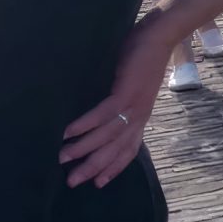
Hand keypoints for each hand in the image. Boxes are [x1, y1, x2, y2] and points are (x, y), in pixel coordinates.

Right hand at [62, 16, 168, 187]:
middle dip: (94, 166)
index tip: (98, 184)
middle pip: (115, 149)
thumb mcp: (131, 88)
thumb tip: (93, 116)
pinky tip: (68, 132)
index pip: (128, 149)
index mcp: (140, 116)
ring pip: (108, 135)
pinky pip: (104, 113)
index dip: (114, 168)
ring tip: (62, 158)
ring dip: (84, 148)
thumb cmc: (141, 59)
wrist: (160, 36)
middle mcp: (139, 115)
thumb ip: (117, 103)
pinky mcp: (127, 91)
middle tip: (72, 182)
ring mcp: (134, 104)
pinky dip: (86, 124)